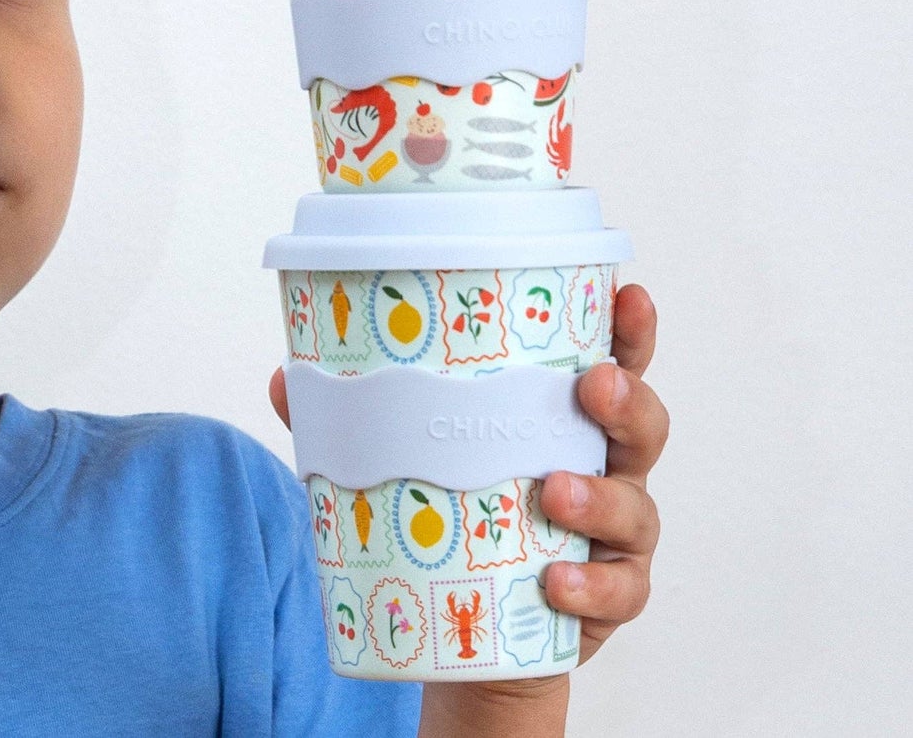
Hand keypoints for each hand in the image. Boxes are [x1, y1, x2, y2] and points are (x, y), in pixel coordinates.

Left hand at [267, 282, 667, 673]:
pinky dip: (590, 589)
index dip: (628, 328)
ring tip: (554, 489)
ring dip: (600, 494)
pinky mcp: (607, 600)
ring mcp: (613, 537)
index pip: (612, 361)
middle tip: (592, 384)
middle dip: (625, 398)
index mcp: (562, 416)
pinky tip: (556, 582)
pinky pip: (618, 594)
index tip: (625, 293)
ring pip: (635, 507)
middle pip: (641, 424)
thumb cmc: (455, 516)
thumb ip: (354, 422)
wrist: (473, 633)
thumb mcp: (411, 460)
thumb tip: (285, 378)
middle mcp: (605, 467)